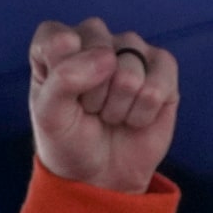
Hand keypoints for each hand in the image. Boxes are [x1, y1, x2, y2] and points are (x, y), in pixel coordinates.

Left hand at [29, 19, 178, 194]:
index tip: (61, 100)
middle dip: (93, 94)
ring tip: (110, 114)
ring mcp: (132, 50)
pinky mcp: (163, 68)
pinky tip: (134, 117)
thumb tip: (107, 57)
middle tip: (90, 109)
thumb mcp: (49, 115)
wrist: (101, 174)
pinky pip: (158, 84)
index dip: (61, 76)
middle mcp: (96, 38)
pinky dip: (142, 113)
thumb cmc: (69, 140)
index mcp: (58, 43)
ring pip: (129, 72)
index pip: (57, 38)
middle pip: (99, 51)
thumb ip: (64, 78)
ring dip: (117, 108)